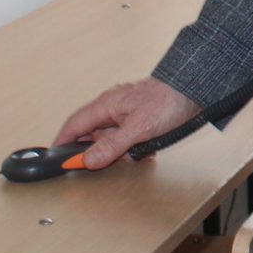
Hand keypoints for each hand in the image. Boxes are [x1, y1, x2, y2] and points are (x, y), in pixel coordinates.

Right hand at [53, 76, 199, 169]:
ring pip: (111, 137)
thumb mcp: (139, 128)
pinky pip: (128, 137)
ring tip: (137, 152)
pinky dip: (134, 147)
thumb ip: (112, 145)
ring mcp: (126, 112)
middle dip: (97, 151)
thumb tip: (87, 160)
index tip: (56, 158)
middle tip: (105, 163)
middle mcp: (112, 107)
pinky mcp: (140, 118)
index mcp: (106, 104)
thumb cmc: (168, 101)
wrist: (197, 88)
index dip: (63, 142)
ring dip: (120, 150)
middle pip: (92, 134)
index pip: (74, 124)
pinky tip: (147, 150)